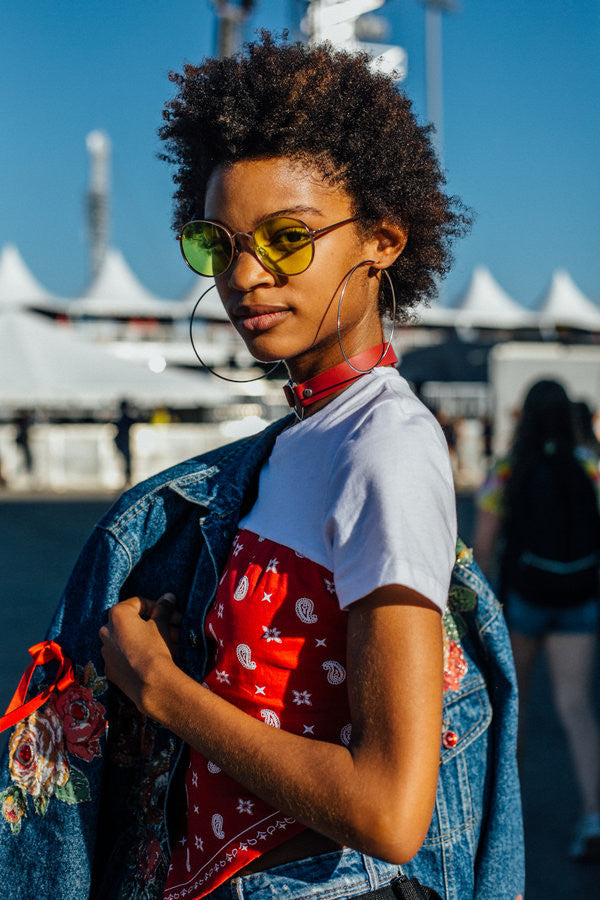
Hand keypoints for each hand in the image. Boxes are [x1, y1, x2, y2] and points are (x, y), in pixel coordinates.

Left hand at [99, 593, 180, 711]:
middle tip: (174, 629)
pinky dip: (137, 654)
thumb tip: (168, 596)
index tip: (170, 614)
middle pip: (134, 622)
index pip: (138, 603)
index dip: (158, 607)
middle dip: (156, 624)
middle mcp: (106, 631)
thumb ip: (163, 608)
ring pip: (129, 639)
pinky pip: (124, 656)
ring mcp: (106, 652)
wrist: (151, 684)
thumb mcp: (161, 624)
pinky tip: (154, 658)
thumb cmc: (155, 647)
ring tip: (171, 644)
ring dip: (148, 638)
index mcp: (117, 615)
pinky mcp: (110, 669)